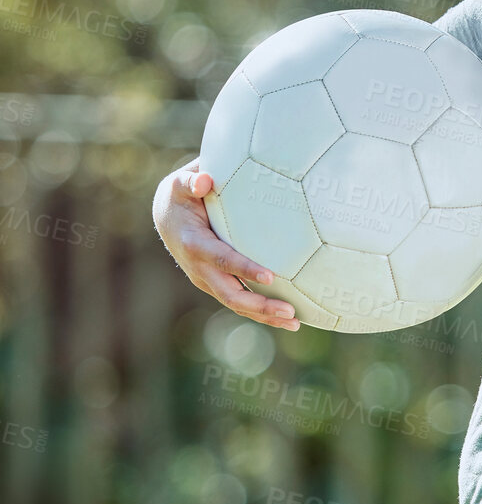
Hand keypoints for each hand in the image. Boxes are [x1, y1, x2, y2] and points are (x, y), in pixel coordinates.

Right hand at [151, 158, 299, 329]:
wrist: (166, 218)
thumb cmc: (180, 196)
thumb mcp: (179, 184)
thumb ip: (191, 180)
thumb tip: (205, 180)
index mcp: (194, 245)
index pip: (223, 260)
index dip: (245, 269)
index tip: (270, 276)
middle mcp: (200, 270)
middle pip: (231, 295)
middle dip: (260, 305)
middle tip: (290, 312)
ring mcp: (208, 281)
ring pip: (237, 305)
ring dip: (265, 316)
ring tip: (294, 323)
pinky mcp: (217, 286)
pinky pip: (240, 303)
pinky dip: (261, 313)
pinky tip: (286, 319)